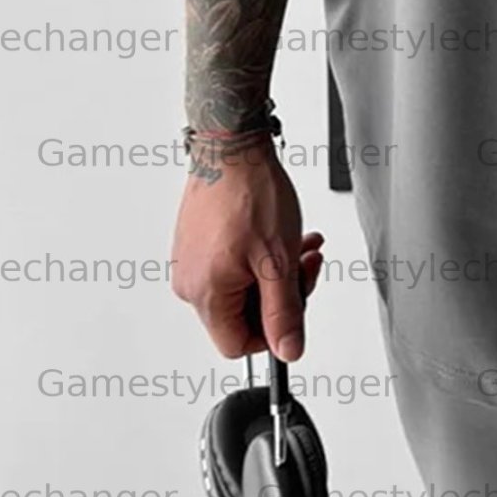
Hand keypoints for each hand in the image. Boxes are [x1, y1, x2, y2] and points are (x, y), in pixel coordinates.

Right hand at [171, 142, 323, 359]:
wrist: (232, 145)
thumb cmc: (250, 192)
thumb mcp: (278, 261)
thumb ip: (284, 312)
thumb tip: (288, 351)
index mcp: (204, 294)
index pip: (237, 344)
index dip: (272, 332)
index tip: (295, 306)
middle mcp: (190, 282)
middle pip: (242, 314)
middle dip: (282, 291)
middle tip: (305, 263)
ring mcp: (192, 260)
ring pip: (242, 286)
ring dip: (276, 269)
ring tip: (299, 242)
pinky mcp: (197, 242)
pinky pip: (232, 264)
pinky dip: (260, 254)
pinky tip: (280, 233)